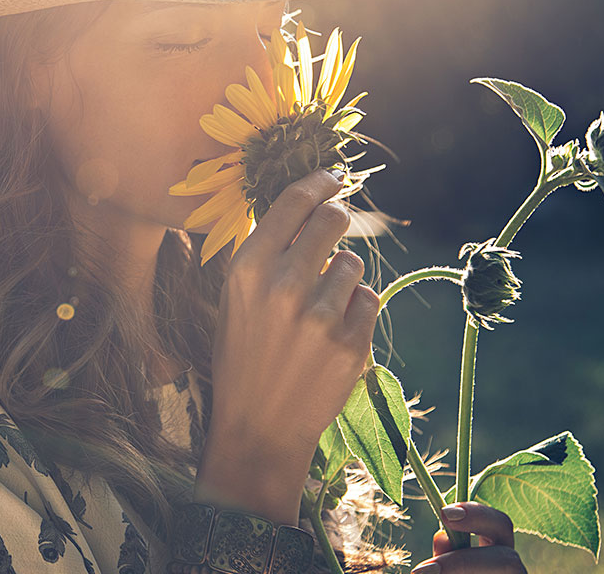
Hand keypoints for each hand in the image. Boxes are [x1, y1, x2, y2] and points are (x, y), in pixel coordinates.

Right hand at [194, 167, 377, 522]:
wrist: (258, 427)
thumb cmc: (242, 355)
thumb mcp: (234, 298)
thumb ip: (266, 253)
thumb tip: (305, 204)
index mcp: (247, 268)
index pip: (294, 201)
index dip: (319, 182)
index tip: (333, 176)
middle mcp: (283, 286)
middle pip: (334, 221)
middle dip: (337, 222)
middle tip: (332, 234)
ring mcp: (320, 316)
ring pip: (353, 264)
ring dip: (342, 277)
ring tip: (318, 308)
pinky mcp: (351, 343)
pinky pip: (368, 299)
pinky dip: (355, 310)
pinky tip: (331, 333)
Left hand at [411, 502, 526, 572]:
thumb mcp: (444, 573)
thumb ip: (446, 560)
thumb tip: (441, 536)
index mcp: (495, 552)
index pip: (500, 526)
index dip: (478, 514)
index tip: (445, 514)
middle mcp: (512, 572)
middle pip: (508, 559)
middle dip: (464, 562)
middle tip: (423, 572)